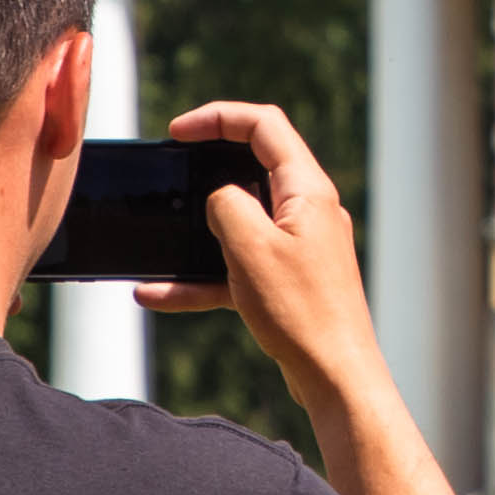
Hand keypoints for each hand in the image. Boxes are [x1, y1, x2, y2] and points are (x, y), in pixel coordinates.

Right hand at [136, 99, 386, 418]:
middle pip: (252, 167)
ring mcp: (300, 245)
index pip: (264, 126)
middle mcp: (308, 210)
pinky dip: (202, 276)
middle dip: (205, 168)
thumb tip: (218, 196)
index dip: (219, 117)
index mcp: (307, 190)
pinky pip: (238, 266)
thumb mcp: (250, 247)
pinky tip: (158, 294)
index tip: (178, 131)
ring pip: (240, 222)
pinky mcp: (289, 279)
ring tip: (159, 236)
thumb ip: (225, 204)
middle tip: (170, 173)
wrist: (336, 377)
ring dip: (197, 231)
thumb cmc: (303, 313)